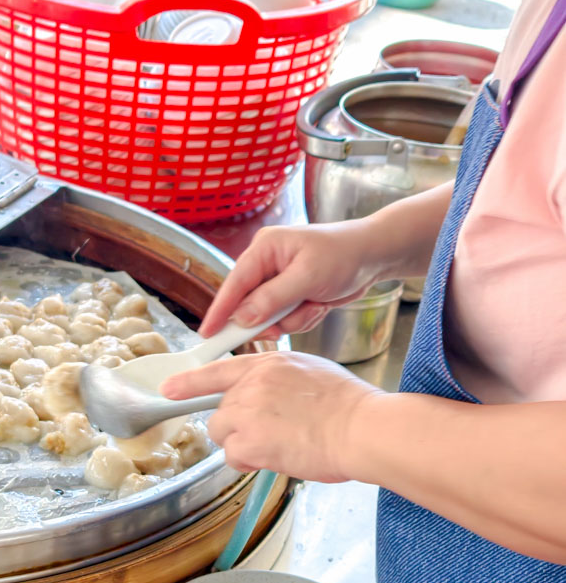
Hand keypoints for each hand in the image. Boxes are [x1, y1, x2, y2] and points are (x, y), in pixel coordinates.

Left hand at [162, 352, 380, 482]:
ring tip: (279, 446)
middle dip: (239, 429)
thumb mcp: (312, 373)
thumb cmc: (350, 407)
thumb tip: (272, 397)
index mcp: (269, 365)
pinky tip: (277, 457)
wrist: (361, 428)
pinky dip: (250, 462)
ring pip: (224, 435)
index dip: (189, 382)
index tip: (169, 389)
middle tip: (272, 436)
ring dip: (244, 446)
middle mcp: (252, 385)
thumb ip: (281, 381)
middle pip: (221, 413)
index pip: (219, 370)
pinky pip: (233, 457)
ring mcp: (248, 412)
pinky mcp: (249, 440)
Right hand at [199, 219, 381, 338]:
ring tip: (316, 301)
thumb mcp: (308, 276)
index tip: (208, 334)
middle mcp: (267, 265)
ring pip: (270, 319)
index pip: (234, 284)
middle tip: (293, 313)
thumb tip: (242, 317)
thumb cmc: (344, 254)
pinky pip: (287, 321)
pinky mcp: (290, 297)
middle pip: (250, 306)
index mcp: (265, 249)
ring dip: (294, 318)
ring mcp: (278, 283)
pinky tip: (319, 303)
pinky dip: (303, 318)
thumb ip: (272, 298)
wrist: (373, 256)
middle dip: (273, 317)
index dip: (220, 311)